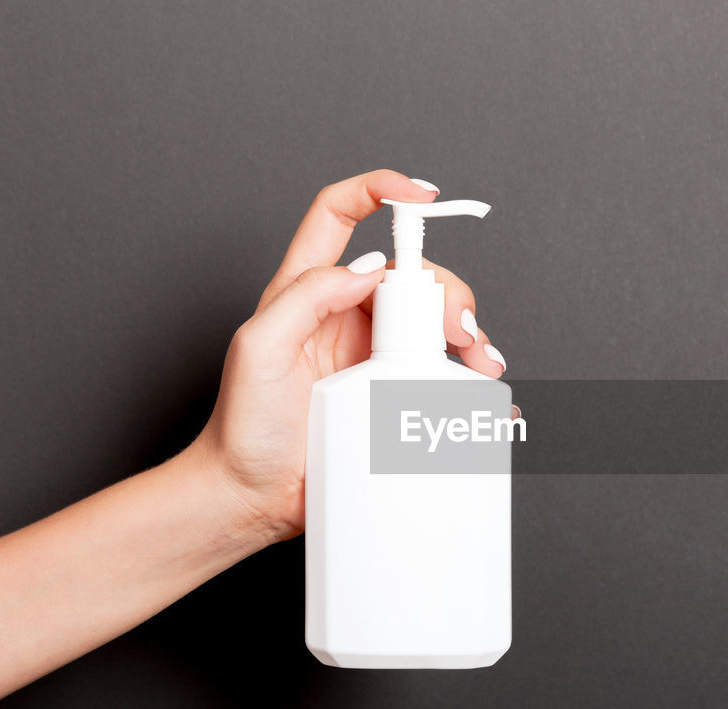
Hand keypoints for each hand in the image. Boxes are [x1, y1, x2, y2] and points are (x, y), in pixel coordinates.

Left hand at [185, 170, 506, 545]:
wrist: (253, 497)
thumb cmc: (244, 427)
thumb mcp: (257, 348)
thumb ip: (306, 296)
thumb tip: (368, 269)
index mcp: (308, 289)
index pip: (340, 214)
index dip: (379, 191)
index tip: (421, 196)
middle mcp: (346, 315)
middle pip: (411, 275)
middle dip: (447, 292)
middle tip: (459, 333)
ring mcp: (373, 356)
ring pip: (435, 323)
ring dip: (469, 336)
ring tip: (480, 365)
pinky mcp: (392, 396)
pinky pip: (441, 374)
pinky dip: (470, 379)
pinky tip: (484, 395)